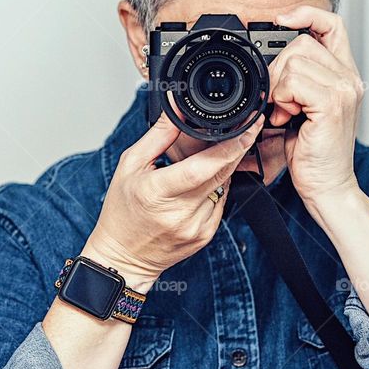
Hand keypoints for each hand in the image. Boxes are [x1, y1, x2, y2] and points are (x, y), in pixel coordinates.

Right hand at [83, 113, 262, 291]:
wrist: (124, 256)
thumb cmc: (122, 211)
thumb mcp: (130, 165)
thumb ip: (158, 136)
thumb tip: (177, 111)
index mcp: (158, 192)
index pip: (203, 167)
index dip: (230, 146)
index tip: (246, 128)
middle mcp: (181, 212)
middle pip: (222, 173)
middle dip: (237, 148)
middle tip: (246, 128)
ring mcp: (197, 227)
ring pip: (224, 186)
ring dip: (223, 168)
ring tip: (204, 162)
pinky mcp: (206, 236)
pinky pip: (221, 202)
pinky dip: (215, 188)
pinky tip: (198, 186)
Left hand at [269, 6, 363, 218]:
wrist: (327, 185)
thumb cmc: (313, 151)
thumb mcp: (303, 107)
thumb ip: (297, 81)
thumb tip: (272, 61)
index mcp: (344, 74)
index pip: (332, 24)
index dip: (306, 13)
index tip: (282, 19)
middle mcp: (349, 77)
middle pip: (302, 42)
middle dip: (279, 70)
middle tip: (281, 101)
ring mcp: (344, 89)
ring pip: (294, 61)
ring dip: (279, 88)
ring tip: (287, 113)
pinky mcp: (333, 103)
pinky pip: (294, 81)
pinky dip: (283, 99)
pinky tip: (288, 118)